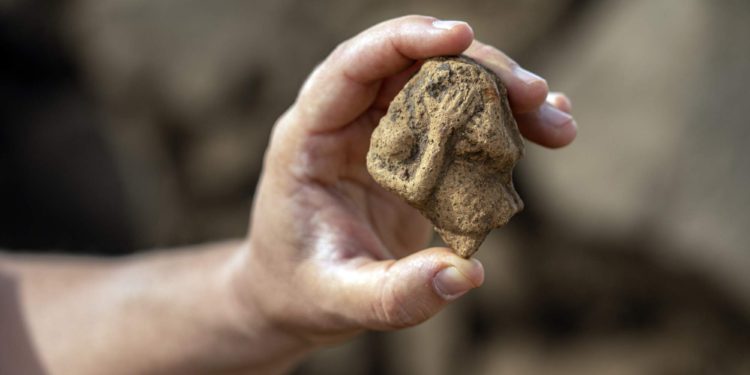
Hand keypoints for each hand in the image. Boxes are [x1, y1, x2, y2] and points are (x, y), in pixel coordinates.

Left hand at [231, 15, 576, 348]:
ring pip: (442, 85)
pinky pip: (456, 119)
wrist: (294, 293)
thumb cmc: (303, 290)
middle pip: (412, 66)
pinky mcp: (408, 150)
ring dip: (500, 94)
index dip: (404, 41)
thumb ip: (396, 293)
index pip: (352, 66)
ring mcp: (378, 131)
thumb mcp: (341, 298)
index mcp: (309, 138)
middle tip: (537, 97)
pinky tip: (541, 130)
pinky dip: (498, 120)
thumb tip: (466, 275)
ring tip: (557, 124)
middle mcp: (344, 121)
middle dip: (478, 69)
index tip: (462, 34)